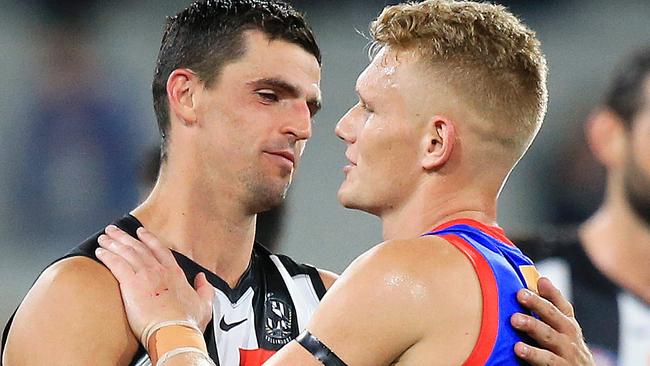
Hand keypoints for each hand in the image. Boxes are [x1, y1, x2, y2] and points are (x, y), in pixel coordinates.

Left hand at [95, 225, 214, 342]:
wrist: (175, 333)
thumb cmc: (187, 323)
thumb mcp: (204, 304)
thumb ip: (204, 289)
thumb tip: (202, 279)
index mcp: (175, 274)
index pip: (160, 250)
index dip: (148, 239)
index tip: (140, 232)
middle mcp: (159, 271)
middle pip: (139, 248)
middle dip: (125, 237)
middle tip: (114, 230)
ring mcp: (145, 276)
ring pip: (127, 253)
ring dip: (114, 243)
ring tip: (104, 237)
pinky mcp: (132, 285)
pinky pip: (117, 264)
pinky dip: (107, 256)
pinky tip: (100, 252)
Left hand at [511, 277, 594, 364]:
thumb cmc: (566, 350)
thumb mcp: (563, 329)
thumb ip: (551, 307)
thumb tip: (541, 280)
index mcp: (568, 324)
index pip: (561, 305)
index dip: (551, 292)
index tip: (540, 281)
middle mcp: (569, 336)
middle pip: (553, 316)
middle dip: (537, 304)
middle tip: (520, 294)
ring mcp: (566, 353)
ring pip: (549, 337)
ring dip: (532, 326)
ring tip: (515, 319)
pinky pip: (546, 360)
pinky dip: (533, 353)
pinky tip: (518, 348)